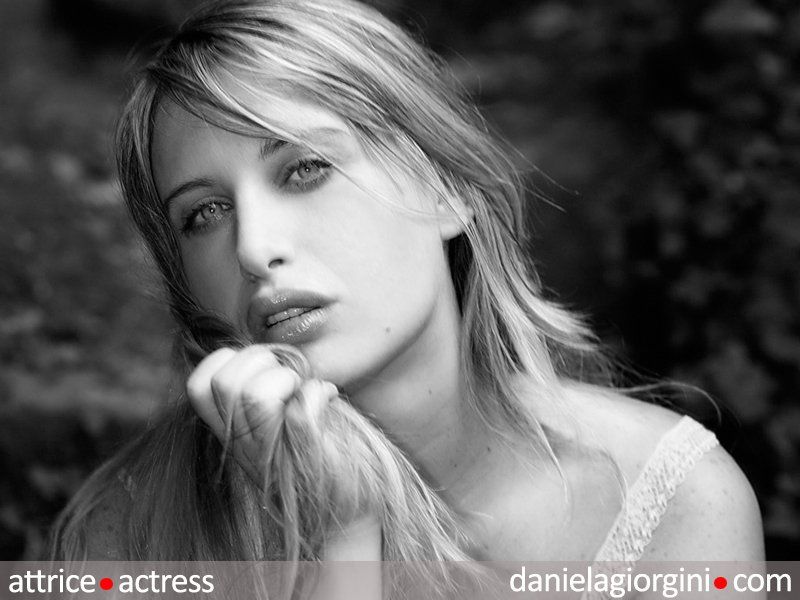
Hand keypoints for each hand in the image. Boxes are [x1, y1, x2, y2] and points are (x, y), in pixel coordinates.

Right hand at [186, 345, 337, 484]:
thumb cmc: (323, 451)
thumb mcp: (279, 419)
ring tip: (304, 387)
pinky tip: (327, 397)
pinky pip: (299, 413)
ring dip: (286, 376)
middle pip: (224, 382)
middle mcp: (244, 447)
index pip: (199, 385)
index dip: (227, 359)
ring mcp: (273, 456)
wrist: (351, 508)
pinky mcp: (306, 460)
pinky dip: (318, 393)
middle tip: (289, 375)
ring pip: (254, 395)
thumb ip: (262, 389)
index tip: (262, 366)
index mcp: (233, 433)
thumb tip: (263, 352)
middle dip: (260, 359)